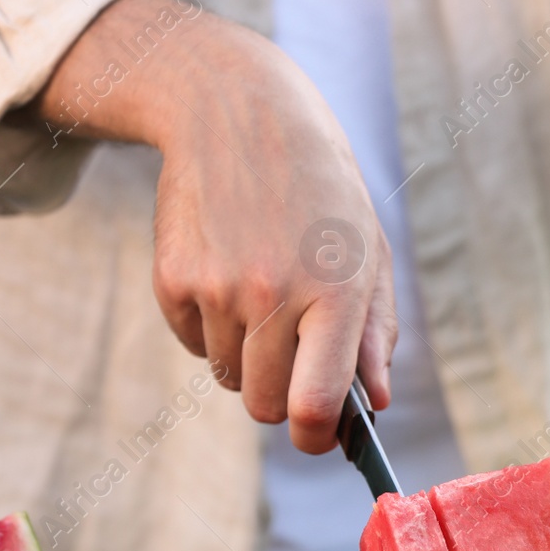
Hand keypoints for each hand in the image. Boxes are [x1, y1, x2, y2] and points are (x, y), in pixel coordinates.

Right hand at [35, 0, 395, 452]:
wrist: (239, 112)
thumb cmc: (321, 191)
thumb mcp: (369, 251)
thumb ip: (375, 333)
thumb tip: (376, 402)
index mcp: (335, 292)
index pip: (316, 405)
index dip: (317, 438)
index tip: (318, 435)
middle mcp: (273, 294)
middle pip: (264, 407)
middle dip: (279, 398)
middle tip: (292, 356)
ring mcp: (216, 288)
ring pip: (228, 378)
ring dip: (246, 356)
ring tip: (262, 292)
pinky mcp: (173, 278)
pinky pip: (193, 344)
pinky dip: (210, 327)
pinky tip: (227, 270)